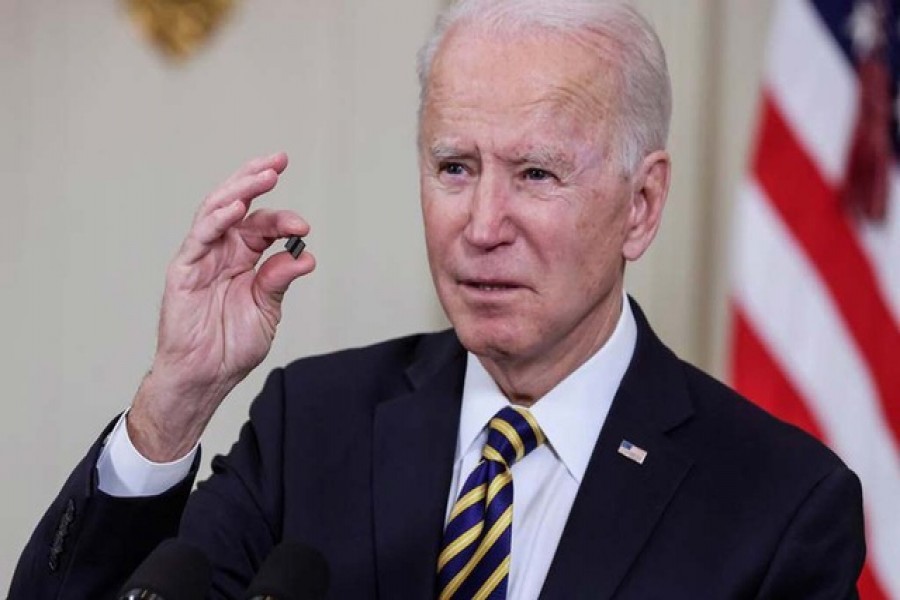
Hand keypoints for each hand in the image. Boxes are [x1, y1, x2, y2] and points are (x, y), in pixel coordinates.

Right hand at [128, 152, 314, 460]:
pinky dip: (216, 220)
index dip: (283, 219)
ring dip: (239, 190)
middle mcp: (222, 251)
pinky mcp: (184, 270)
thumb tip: (306, 255)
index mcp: (244, 258)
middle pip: (237, 204)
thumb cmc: (233, 345)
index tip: (304, 226)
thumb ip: (280, 280)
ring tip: (262, 175)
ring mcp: (201, 257)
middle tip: (279, 160)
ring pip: (216, 211)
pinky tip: (236, 208)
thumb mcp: (267, 310)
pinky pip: (198, 238)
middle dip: (256, 179)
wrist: (206, 376)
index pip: (263, 226)